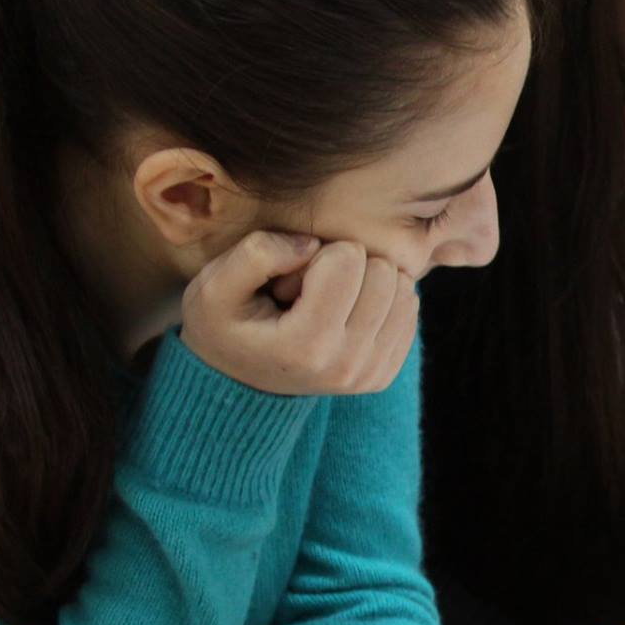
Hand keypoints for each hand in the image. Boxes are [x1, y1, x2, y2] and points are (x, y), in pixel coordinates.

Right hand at [181, 233, 418, 395]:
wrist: (236, 380)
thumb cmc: (225, 325)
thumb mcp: (214, 286)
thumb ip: (256, 254)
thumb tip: (312, 243)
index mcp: (306, 345)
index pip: (349, 258)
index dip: (318, 254)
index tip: (291, 281)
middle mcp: (346, 365)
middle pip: (383, 271)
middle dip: (347, 266)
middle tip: (311, 291)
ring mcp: (371, 374)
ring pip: (404, 288)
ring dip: (367, 283)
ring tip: (326, 304)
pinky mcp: (385, 373)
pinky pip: (410, 309)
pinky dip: (381, 301)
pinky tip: (344, 316)